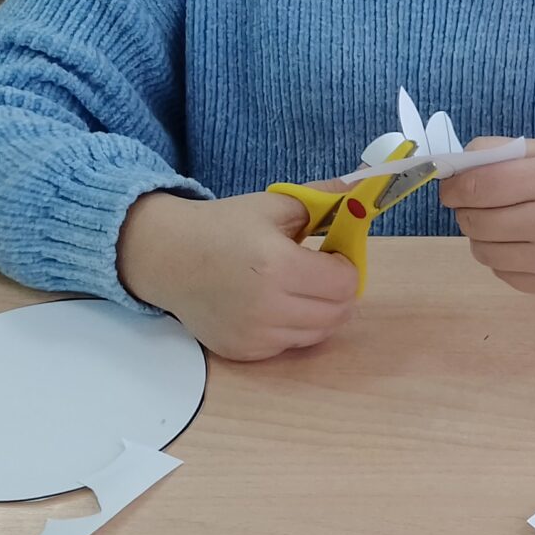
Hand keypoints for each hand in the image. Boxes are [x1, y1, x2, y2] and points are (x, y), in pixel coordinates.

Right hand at [116, 186, 359, 360]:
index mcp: (278, 266)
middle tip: (318, 272)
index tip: (329, 254)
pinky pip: (289, 346)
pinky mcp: (243, 352)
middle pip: (338, 313)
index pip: (346, 283)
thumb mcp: (273, 204)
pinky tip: (272, 305)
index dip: (345, 266)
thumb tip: (367, 183)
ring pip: (318, 333)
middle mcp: (268, 307)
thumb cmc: (222, 226)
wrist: (167, 257)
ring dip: (319, 311)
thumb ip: (325, 197)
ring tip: (296, 287)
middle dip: (338, 291)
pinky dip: (292, 328)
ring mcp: (254, 335)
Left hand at [438, 139, 534, 293]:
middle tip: (481, 204)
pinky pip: (502, 273)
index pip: (477, 188)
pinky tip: (524, 243)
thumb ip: (500, 153)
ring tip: (505, 223)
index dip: (453, 188)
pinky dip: (502, 257)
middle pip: (475, 222)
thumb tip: (451, 170)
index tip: (451, 188)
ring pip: (482, 252)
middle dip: (467, 211)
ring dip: (482, 236)